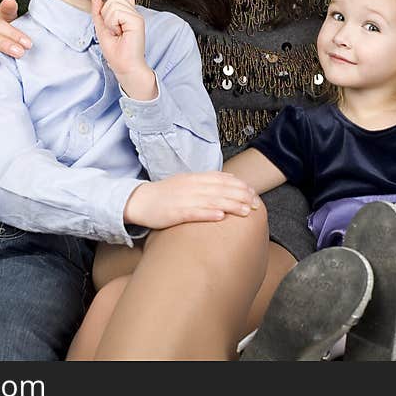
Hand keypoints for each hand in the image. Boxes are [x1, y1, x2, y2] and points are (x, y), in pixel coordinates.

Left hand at [91, 0, 154, 98]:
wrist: (125, 66)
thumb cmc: (116, 52)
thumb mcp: (102, 30)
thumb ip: (99, 14)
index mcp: (127, 15)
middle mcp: (133, 13)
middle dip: (106, 14)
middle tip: (113, 30)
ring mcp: (136, 16)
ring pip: (113, 3)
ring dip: (109, 19)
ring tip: (117, 32)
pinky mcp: (137, 20)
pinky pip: (116, 12)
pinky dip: (113, 23)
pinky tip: (119, 32)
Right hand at [123, 172, 261, 228]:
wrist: (140, 201)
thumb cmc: (165, 195)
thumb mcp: (187, 183)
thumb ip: (206, 182)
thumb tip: (228, 181)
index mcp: (194, 178)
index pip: (221, 179)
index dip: (239, 185)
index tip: (253, 192)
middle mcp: (191, 186)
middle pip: (220, 189)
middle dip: (240, 196)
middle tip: (255, 204)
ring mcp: (183, 199)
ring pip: (211, 200)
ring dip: (230, 205)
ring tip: (245, 211)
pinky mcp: (175, 213)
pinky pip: (194, 213)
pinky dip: (208, 214)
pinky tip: (220, 217)